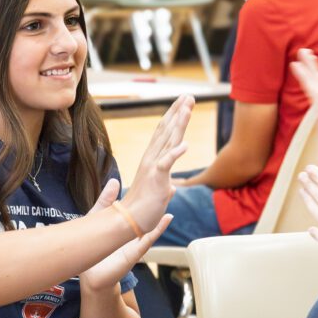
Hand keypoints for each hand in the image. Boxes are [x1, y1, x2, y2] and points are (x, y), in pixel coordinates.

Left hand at [80, 179, 174, 291]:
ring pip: (152, 223)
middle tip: (168, 182)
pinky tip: (167, 217)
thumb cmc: (91, 248)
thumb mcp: (97, 218)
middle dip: (158, 198)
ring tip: (170, 193)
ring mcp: (135, 241)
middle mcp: (131, 232)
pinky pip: (149, 239)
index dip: (146, 193)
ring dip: (161, 208)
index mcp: (123, 224)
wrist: (90, 275)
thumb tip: (114, 180)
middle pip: (148, 212)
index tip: (154, 178)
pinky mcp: (135, 253)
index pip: (137, 205)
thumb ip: (105, 201)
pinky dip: (158, 228)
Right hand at [121, 95, 192, 232]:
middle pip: (167, 130)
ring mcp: (153, 167)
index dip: (174, 117)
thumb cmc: (144, 209)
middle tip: (189, 96)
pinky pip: (166, 164)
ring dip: (179, 123)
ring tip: (188, 107)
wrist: (129, 221)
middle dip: (178, 112)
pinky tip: (184, 144)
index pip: (164, 133)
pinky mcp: (156, 179)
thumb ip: (165, 185)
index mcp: (153, 160)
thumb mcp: (160, 194)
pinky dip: (175, 153)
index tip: (184, 103)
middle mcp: (152, 158)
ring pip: (168, 140)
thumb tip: (173, 187)